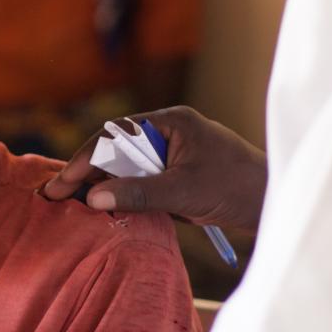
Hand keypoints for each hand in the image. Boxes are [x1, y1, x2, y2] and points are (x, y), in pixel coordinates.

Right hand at [42, 106, 267, 233]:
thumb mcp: (183, 192)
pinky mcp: (176, 172)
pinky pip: (140, 179)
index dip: (83, 161)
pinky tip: (106, 210)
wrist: (275, 202)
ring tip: (73, 206)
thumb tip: (92, 198)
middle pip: (115, 149)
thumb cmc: (236, 188)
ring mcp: (172, 152)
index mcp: (170, 121)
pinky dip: (123, 193)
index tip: (60, 184)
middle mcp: (168, 131)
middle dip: (86, 173)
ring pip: (125, 166)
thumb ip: (137, 193)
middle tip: (56, 197)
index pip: (113, 136)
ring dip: (103, 185)